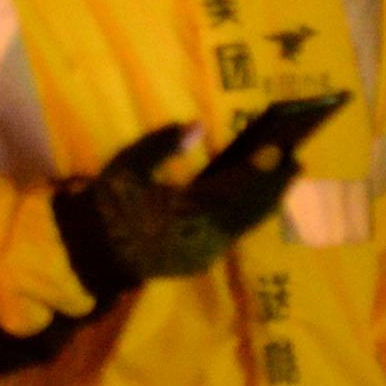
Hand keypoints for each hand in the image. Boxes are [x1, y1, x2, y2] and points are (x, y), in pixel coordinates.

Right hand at [53, 121, 302, 290]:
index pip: (236, 187)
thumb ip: (162, 145)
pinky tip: (256, 203)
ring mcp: (205, 251)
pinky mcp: (200, 259)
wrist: (87, 255)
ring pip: (246, 224)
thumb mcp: (126, 169)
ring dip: (267, 202)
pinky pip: (234, 234)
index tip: (280, 149)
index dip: (261, 168)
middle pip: (250, 209)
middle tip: (298, 163)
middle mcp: (206, 236)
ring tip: (285, 180)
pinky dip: (250, 215)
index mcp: (189, 212)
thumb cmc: (105, 208)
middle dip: (274, 186)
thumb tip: (195, 126)